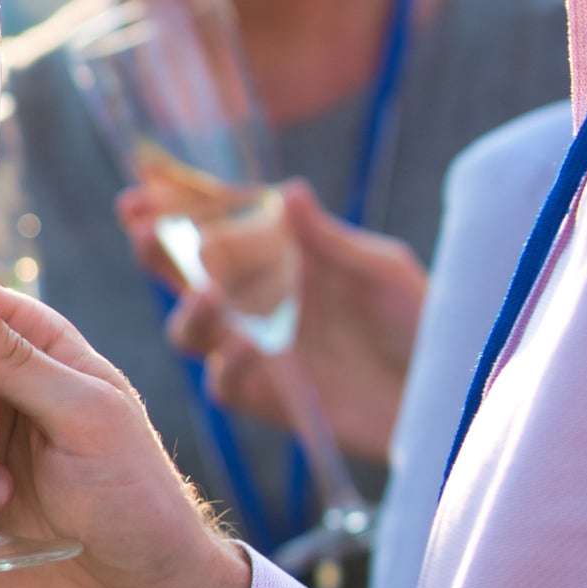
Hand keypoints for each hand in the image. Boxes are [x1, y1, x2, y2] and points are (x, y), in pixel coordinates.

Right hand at [120, 180, 426, 459]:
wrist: (445, 397)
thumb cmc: (419, 321)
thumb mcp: (381, 270)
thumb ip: (329, 239)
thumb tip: (288, 191)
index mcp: (277, 259)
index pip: (212, 225)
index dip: (173, 207)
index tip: (141, 190)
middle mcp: (255, 301)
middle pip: (182, 274)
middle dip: (156, 250)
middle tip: (144, 231)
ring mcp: (254, 350)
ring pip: (190, 329)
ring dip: (188, 309)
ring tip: (208, 294)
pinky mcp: (264, 397)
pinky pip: (224, 381)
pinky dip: (230, 364)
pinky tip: (254, 347)